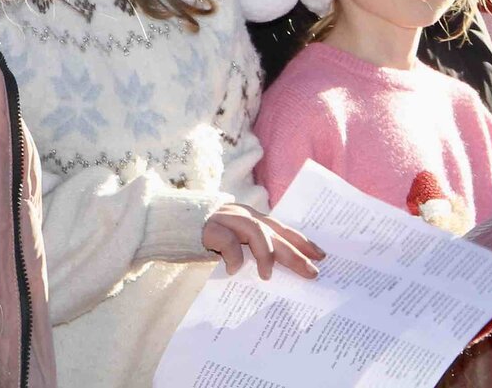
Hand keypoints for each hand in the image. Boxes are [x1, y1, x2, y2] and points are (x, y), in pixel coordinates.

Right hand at [202, 204, 324, 278]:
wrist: (171, 224)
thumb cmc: (205, 238)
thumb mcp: (233, 242)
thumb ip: (250, 249)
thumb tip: (275, 271)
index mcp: (251, 217)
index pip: (282, 228)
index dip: (302, 241)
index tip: (321, 256)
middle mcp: (242, 215)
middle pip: (274, 232)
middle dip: (294, 253)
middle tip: (310, 272)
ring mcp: (226, 219)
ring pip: (254, 231)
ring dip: (265, 254)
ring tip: (267, 276)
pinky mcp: (209, 228)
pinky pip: (226, 240)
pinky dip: (233, 256)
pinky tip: (235, 271)